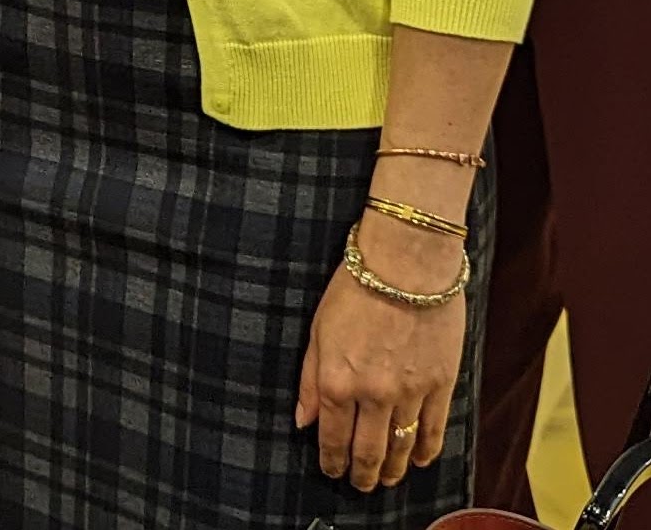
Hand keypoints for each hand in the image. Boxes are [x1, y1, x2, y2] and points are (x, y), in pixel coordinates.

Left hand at [295, 235, 466, 491]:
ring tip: (389, 479)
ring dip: (394, 470)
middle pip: (370, 453)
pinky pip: (435, 431)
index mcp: (338, 381)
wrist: (407, 259)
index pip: (333, 438)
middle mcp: (374, 395)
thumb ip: (310, 379)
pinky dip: (427, 451)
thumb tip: (303, 421)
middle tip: (362, 484)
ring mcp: (411, 393)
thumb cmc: (356, 285)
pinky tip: (421, 460)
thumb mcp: (319, 328)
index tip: (332, 470)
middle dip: (364, 475)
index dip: (332, 461)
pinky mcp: (441, 384)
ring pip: (402, 448)